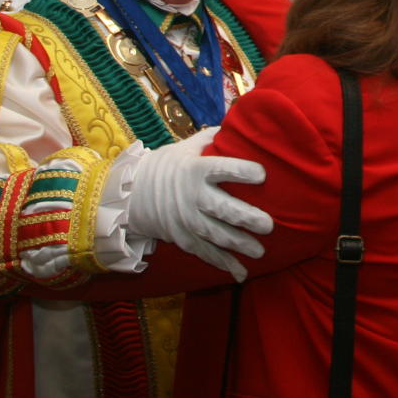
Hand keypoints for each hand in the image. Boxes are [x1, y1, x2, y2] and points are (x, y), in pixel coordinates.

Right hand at [129, 127, 271, 281]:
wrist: (129, 194)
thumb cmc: (167, 165)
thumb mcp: (186, 146)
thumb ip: (213, 138)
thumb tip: (241, 123)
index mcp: (195, 169)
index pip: (222, 169)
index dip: (242, 171)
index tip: (263, 174)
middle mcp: (191, 196)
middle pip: (221, 208)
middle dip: (246, 218)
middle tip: (269, 225)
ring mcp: (185, 220)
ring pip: (215, 235)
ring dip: (239, 244)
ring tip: (260, 251)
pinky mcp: (181, 239)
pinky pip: (204, 253)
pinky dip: (223, 264)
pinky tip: (241, 273)